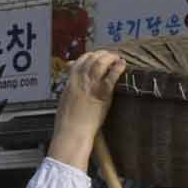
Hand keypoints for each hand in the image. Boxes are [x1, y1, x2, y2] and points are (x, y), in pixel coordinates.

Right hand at [48, 51, 125, 168]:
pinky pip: (111, 76)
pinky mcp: (102, 94)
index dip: (90, 56)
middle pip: (91, 59)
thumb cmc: (67, 123)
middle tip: (110, 56)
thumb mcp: (65, 101)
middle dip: (102, 54)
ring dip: (110, 58)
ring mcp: (90, 86)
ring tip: (117, 58)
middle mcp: (79, 81)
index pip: (79, 61)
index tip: (96, 57)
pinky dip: (118, 68)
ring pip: (100, 63)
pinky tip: (122, 65)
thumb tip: (72, 86)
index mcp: (70, 83)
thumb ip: (70, 90)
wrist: (72, 133)